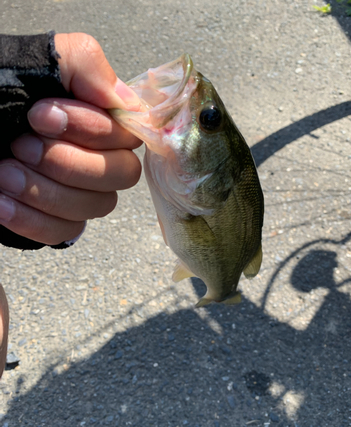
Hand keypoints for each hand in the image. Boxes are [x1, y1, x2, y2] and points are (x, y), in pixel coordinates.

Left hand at [0, 33, 141, 245]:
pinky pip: (65, 231)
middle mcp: (99, 157)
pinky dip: (31, 219)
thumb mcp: (39, 62)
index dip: (93, 131)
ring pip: (94, 206)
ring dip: (44, 190)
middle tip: (22, 146)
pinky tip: (2, 201)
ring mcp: (82, 193)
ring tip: (3, 172)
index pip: (129, 136)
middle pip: (122, 174)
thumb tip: (125, 102)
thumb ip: (87, 67)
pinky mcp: (60, 221)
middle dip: (69, 163)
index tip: (41, 116)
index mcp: (100, 120)